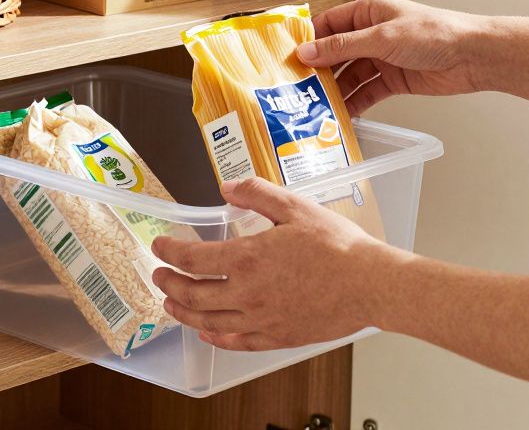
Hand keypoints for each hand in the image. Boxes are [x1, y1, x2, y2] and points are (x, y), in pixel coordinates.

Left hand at [151, 177, 392, 350]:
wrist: (370, 284)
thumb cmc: (337, 246)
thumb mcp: (296, 207)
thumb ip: (257, 194)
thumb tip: (227, 187)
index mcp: (247, 258)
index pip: (192, 258)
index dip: (170, 252)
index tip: (160, 247)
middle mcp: (246, 293)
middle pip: (192, 294)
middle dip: (168, 283)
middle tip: (158, 275)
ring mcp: (260, 320)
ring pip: (208, 321)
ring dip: (183, 313)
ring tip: (171, 305)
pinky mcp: (277, 337)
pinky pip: (236, 342)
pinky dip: (215, 337)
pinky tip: (208, 333)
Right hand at [297, 0, 490, 115]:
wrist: (473, 56)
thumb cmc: (434, 33)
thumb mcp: (382, 38)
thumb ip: (342, 47)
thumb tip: (306, 52)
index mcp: (369, 13)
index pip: (328, 24)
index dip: (307, 40)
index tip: (286, 58)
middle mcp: (373, 34)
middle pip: (336, 53)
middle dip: (318, 70)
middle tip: (296, 89)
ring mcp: (383, 58)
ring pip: (349, 75)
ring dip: (335, 91)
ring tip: (315, 107)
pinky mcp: (393, 80)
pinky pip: (367, 92)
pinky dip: (354, 103)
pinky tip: (341, 115)